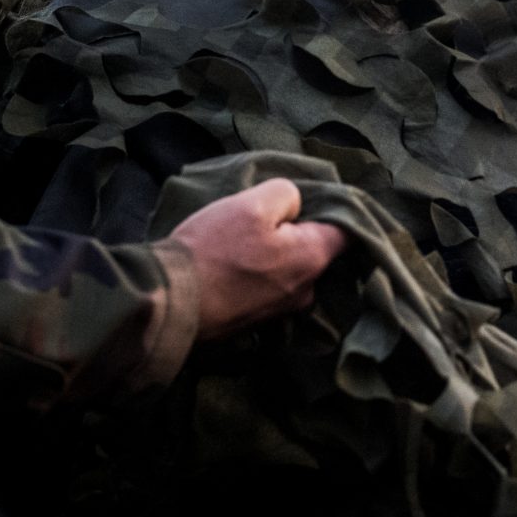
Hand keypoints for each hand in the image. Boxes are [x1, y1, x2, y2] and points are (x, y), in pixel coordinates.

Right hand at [166, 178, 345, 340]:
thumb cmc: (213, 250)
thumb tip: (295, 206)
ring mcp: (282, 310)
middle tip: (268, 215)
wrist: (168, 305)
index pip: (349, 228)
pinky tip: (235, 263)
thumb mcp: (252, 204)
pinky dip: (259, 273)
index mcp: (314, 258)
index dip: (336, 206)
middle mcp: (307, 290)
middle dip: (300, 229)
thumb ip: (287, 195)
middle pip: (318, 248)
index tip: (316, 194)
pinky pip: (270, 287)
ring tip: (244, 239)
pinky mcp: (256, 321)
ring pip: (291, 268)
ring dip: (276, 252)